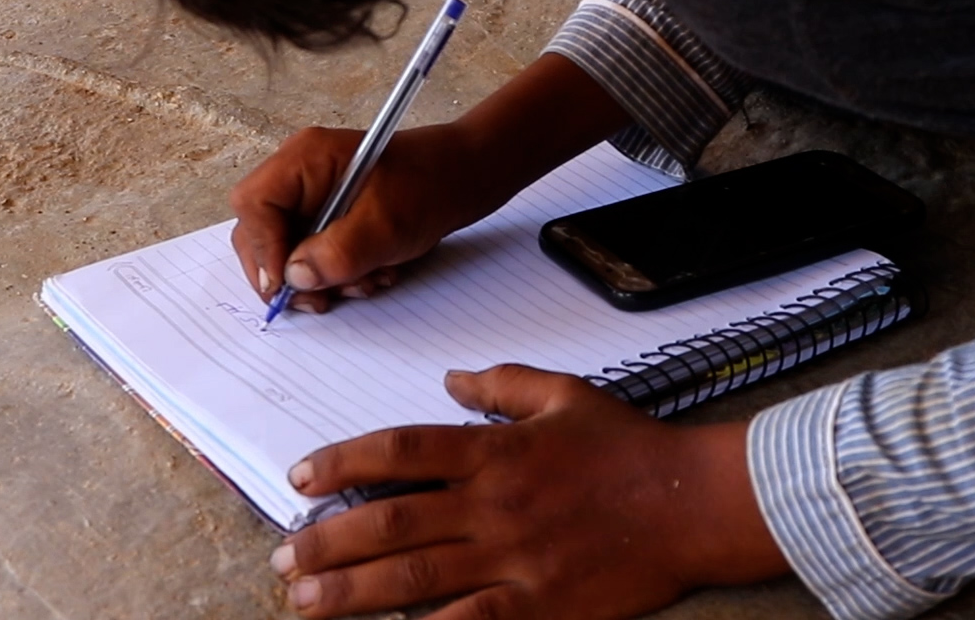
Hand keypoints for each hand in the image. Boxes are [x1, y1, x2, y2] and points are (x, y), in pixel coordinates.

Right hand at [229, 54, 633, 313]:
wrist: (467, 178)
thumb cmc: (431, 185)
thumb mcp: (387, 224)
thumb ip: (337, 253)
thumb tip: (292, 279)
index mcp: (305, 158)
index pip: (254, 206)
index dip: (262, 250)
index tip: (285, 286)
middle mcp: (300, 175)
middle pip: (260, 233)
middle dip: (289, 273)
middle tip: (321, 302)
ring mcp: (313, 198)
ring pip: (287, 252)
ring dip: (322, 279)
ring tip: (366, 282)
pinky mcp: (329, 218)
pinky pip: (314, 256)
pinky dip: (339, 275)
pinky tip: (374, 274)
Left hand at [269, 365, 789, 618]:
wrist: (692, 503)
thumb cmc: (630, 447)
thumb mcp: (565, 394)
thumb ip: (503, 383)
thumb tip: (452, 377)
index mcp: (495, 450)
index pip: (400, 451)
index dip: (343, 462)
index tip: (300, 477)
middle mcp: (493, 504)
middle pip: (390, 521)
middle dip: (327, 540)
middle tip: (282, 555)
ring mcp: (513, 559)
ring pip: (414, 577)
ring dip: (350, 591)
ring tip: (303, 600)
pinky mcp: (538, 605)